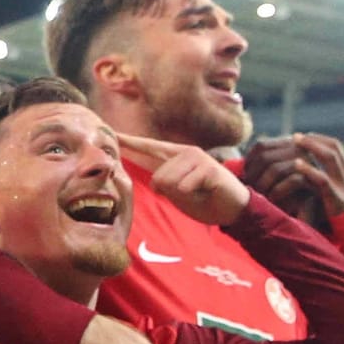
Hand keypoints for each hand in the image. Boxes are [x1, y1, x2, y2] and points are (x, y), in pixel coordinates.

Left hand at [118, 134, 248, 226]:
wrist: (232, 208)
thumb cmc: (202, 199)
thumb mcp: (176, 191)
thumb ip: (162, 183)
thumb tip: (155, 181)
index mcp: (174, 156)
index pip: (148, 147)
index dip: (129, 142)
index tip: (111, 134)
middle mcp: (185, 152)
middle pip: (158, 176)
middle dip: (168, 192)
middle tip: (187, 193)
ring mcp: (198, 158)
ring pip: (169, 181)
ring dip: (181, 194)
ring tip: (197, 192)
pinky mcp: (209, 168)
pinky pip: (184, 186)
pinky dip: (192, 195)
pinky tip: (205, 192)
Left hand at [247, 134, 343, 225]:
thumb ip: (342, 183)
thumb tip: (341, 172)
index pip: (338, 149)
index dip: (321, 140)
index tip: (305, 136)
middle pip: (334, 149)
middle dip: (315, 140)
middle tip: (296, 136)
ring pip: (330, 159)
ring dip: (312, 148)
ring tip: (295, 142)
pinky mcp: (338, 198)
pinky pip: (322, 180)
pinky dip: (308, 170)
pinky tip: (296, 164)